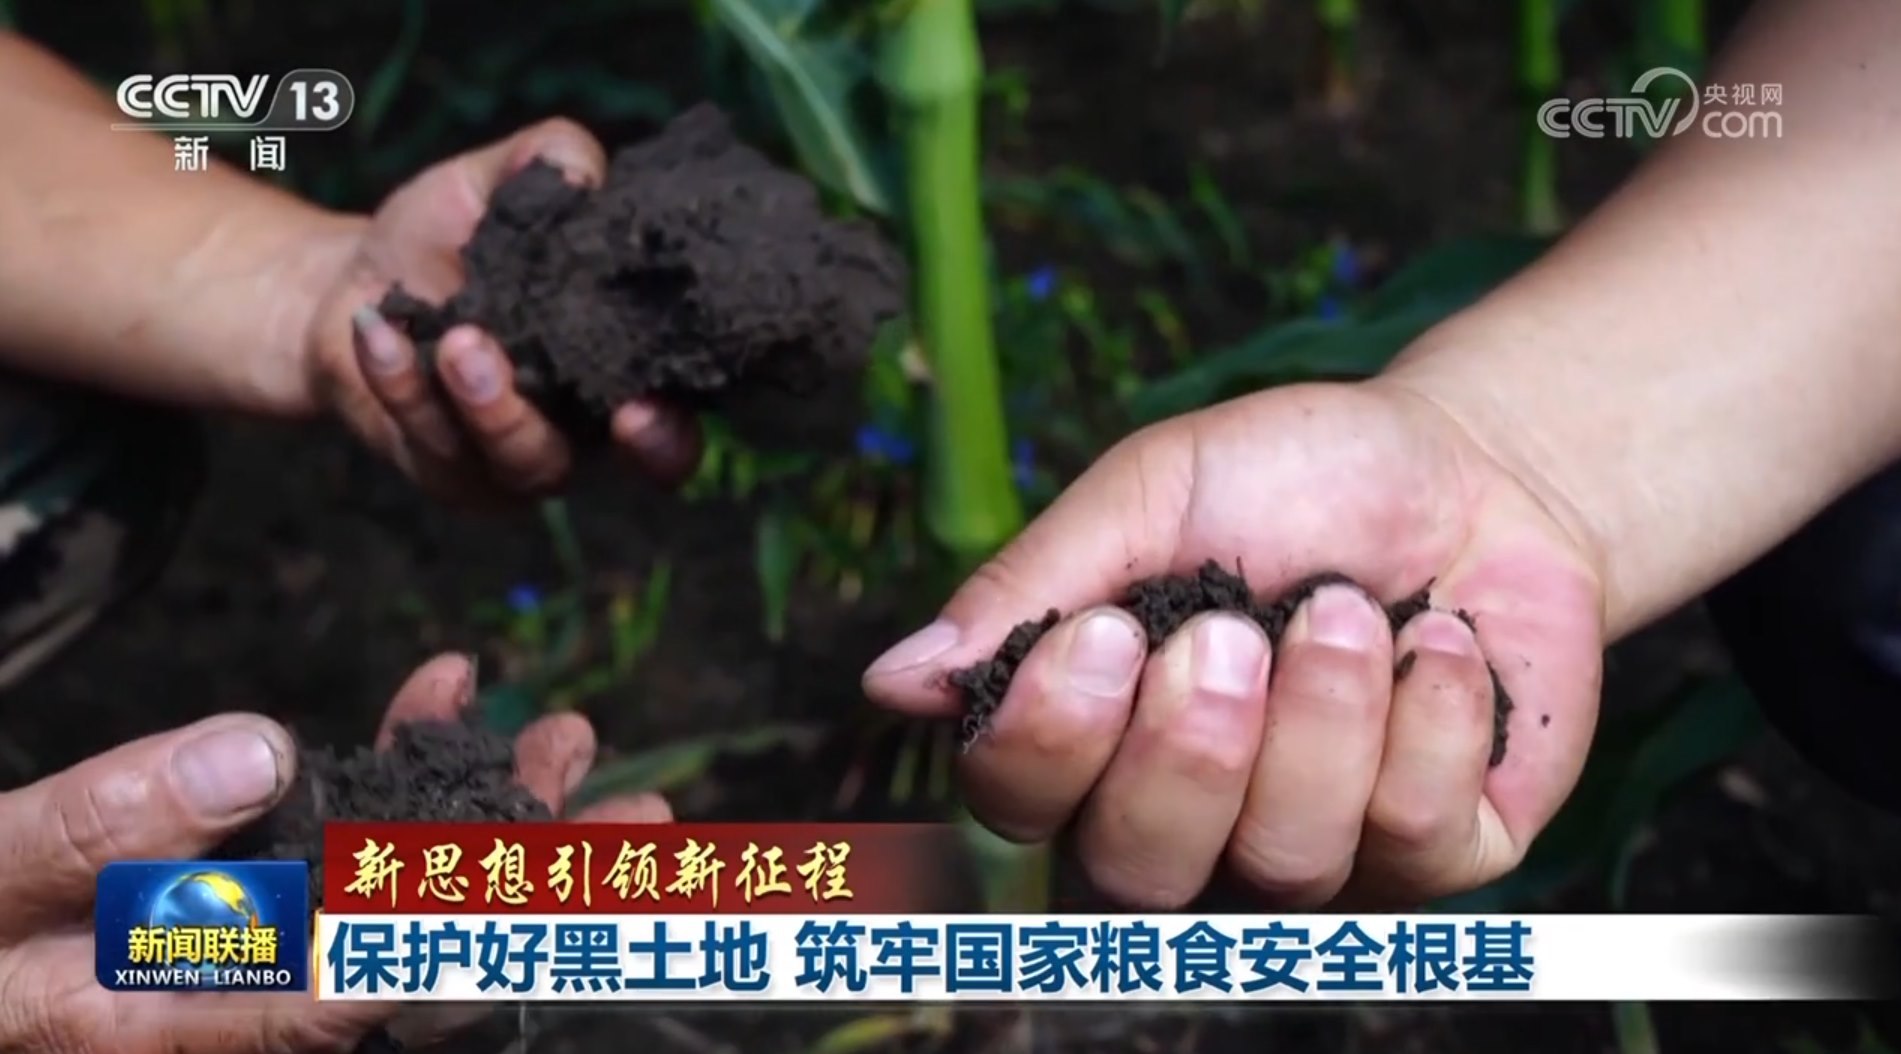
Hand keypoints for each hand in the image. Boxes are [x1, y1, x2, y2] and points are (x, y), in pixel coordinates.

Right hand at [0, 654, 668, 1052]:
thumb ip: (101, 826)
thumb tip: (259, 753)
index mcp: (175, 1025)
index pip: (329, 1007)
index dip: (447, 959)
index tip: (547, 910)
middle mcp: (243, 1000)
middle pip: (414, 956)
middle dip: (535, 883)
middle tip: (642, 824)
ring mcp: (265, 948)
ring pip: (404, 891)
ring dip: (497, 812)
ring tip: (573, 738)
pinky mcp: (265, 897)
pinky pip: (351, 842)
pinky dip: (402, 767)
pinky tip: (447, 689)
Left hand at [305, 119, 700, 504]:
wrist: (352, 281)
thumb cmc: (449, 237)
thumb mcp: (497, 185)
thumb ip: (549, 162)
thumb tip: (583, 171)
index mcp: (617, 375)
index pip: (669, 434)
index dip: (667, 438)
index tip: (641, 409)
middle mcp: (579, 434)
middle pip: (598, 470)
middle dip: (573, 427)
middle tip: (524, 372)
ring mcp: (508, 463)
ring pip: (513, 459)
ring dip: (487, 406)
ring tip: (460, 338)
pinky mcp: (443, 472)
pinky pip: (429, 444)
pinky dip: (402, 386)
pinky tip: (377, 330)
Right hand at [863, 381, 1604, 908]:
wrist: (1472, 466)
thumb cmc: (1291, 476)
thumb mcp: (1152, 492)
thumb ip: (1031, 586)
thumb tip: (892, 682)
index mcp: (1094, 736)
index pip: (1016, 803)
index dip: (1051, 741)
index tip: (1105, 632)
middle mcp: (1187, 823)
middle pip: (1134, 873)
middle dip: (1190, 747)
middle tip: (1234, 631)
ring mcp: (1309, 854)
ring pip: (1282, 863)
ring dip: (1324, 712)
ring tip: (1351, 611)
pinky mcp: (1431, 856)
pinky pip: (1412, 834)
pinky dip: (1429, 711)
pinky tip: (1435, 640)